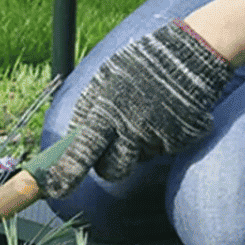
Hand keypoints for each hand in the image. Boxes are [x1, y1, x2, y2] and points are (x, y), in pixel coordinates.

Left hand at [41, 20, 232, 196]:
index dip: (66, 174)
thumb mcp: (107, 77)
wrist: (190, 54)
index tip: (55, 190)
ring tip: (148, 113)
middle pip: (110, 170)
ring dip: (139, 145)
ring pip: (139, 158)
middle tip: (113, 147)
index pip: (80, 153)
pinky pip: (164, 149)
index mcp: (106, 111)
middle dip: (107, 166)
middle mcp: (130, 128)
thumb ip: (91, 107)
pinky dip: (165, 136)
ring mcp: (157, 137)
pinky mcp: (180, 141)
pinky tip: (169, 112)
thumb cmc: (142, 64)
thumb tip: (75, 135)